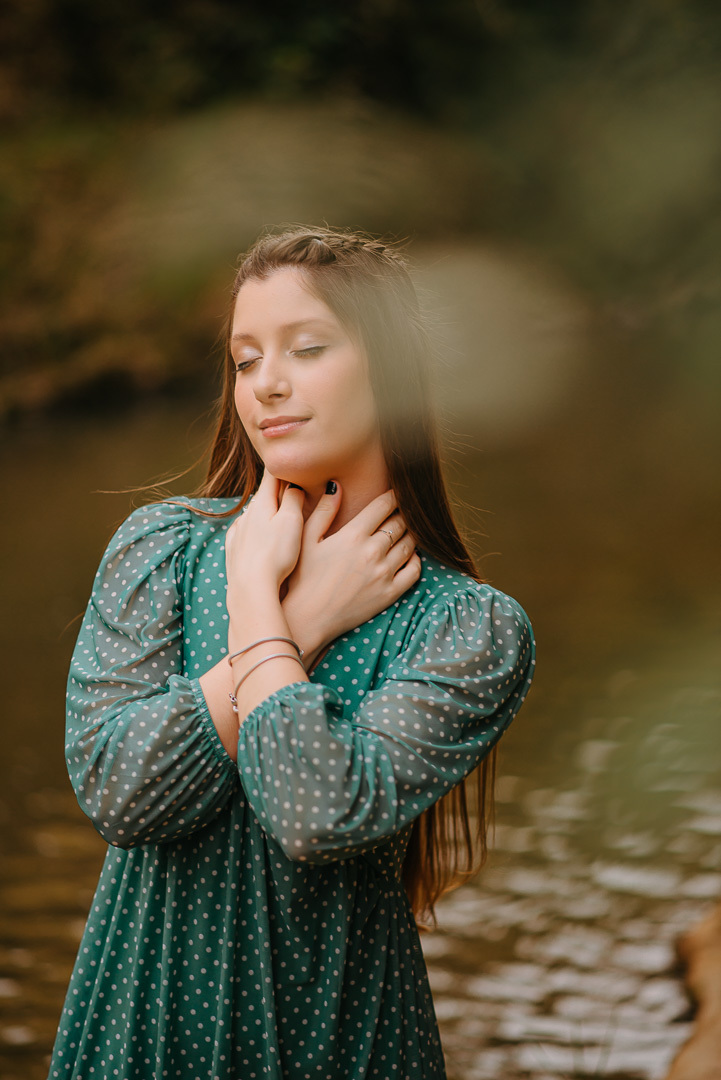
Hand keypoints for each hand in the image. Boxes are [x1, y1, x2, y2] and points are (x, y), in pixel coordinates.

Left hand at [225, 469, 303, 597]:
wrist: (250, 588)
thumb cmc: (275, 555)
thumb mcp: (291, 521)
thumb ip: (293, 498)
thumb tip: (293, 484)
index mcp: (261, 503)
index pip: (272, 474)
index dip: (284, 467)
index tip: (292, 461)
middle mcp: (246, 514)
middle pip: (264, 495)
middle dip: (278, 490)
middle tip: (294, 488)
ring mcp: (237, 532)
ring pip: (255, 514)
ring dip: (268, 512)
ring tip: (281, 517)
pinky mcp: (233, 550)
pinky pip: (246, 532)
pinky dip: (257, 530)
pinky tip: (261, 538)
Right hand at [281, 483, 421, 661]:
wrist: (307, 619)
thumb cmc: (301, 578)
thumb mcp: (306, 540)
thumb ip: (324, 511)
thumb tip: (336, 485)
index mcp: (353, 535)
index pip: (384, 505)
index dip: (393, 495)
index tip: (395, 492)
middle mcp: (373, 551)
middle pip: (400, 522)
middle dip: (403, 513)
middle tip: (402, 510)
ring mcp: (384, 573)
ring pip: (410, 544)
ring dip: (410, 534)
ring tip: (405, 530)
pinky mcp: (390, 593)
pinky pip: (414, 570)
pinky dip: (415, 559)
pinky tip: (407, 556)